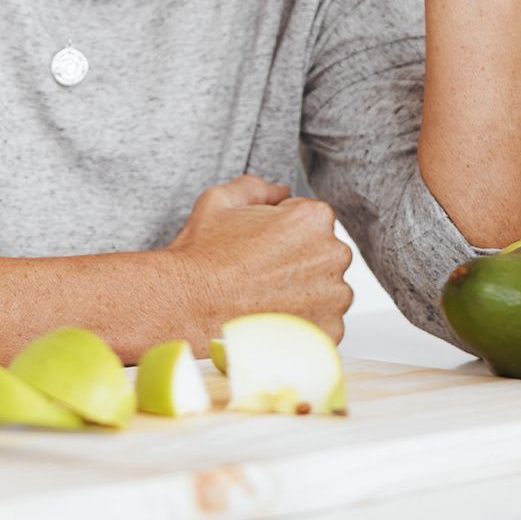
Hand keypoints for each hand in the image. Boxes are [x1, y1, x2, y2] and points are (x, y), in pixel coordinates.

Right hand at [164, 173, 354, 344]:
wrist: (186, 307)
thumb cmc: (202, 258)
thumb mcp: (220, 201)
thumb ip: (257, 187)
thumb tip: (279, 190)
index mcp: (313, 218)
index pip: (309, 220)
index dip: (281, 231)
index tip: (260, 246)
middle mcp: (332, 256)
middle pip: (322, 254)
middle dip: (297, 261)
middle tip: (258, 272)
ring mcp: (334, 298)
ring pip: (325, 290)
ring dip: (303, 293)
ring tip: (263, 297)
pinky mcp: (329, 332)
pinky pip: (322, 323)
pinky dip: (301, 323)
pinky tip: (270, 317)